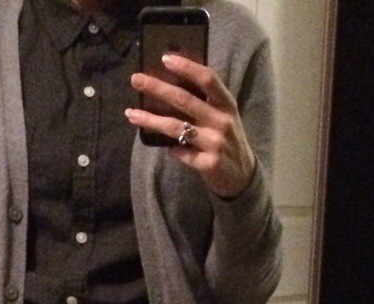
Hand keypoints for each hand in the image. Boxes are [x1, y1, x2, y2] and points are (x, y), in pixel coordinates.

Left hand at [127, 55, 255, 199]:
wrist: (242, 175)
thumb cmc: (226, 139)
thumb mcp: (223, 116)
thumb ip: (205, 103)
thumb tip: (171, 85)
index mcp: (226, 104)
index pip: (207, 79)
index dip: (187, 67)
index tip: (165, 58)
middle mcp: (222, 120)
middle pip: (185, 100)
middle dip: (158, 88)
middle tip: (135, 79)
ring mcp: (215, 143)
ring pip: (177, 127)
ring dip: (151, 120)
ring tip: (131, 113)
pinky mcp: (209, 164)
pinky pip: (181, 153)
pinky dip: (172, 149)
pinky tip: (165, 147)